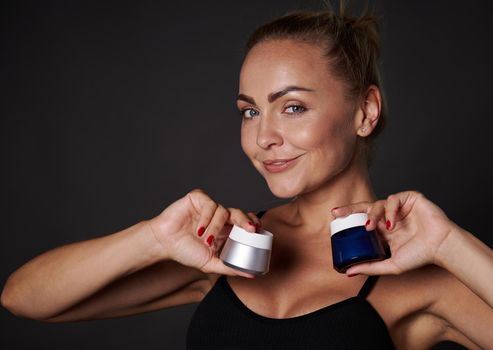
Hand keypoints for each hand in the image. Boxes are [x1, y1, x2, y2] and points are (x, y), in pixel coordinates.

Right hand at [148, 189, 260, 277]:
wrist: (164, 243)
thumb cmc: (185, 251)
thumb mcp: (211, 263)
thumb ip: (230, 267)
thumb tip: (252, 274)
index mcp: (225, 229)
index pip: (245, 222)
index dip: (253, 223)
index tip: (257, 231)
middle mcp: (219, 216)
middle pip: (239, 213)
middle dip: (246, 220)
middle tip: (250, 229)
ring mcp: (209, 206)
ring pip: (223, 211)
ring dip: (216, 227)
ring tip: (205, 239)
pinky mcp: (198, 198)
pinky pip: (210, 204)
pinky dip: (207, 218)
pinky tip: (199, 229)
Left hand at [332, 191, 457, 275]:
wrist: (441, 247)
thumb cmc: (421, 255)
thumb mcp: (390, 264)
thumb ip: (370, 267)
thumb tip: (348, 272)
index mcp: (384, 229)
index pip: (362, 219)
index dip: (349, 217)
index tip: (334, 217)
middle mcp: (390, 216)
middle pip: (365, 208)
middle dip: (350, 209)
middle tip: (338, 213)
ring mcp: (399, 207)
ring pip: (378, 203)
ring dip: (372, 214)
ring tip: (371, 227)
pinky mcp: (410, 198)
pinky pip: (394, 199)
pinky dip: (391, 210)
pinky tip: (393, 223)